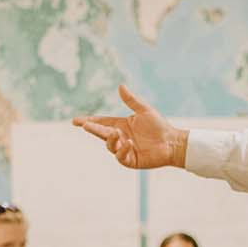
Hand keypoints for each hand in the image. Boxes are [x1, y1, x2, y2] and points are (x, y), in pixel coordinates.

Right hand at [72, 85, 186, 169]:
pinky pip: (121, 156)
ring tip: (116, 133)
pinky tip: (129, 143)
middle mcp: (120, 138)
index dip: (89, 121)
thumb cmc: (159, 126)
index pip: (101, 123)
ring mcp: (124, 150)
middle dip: (93, 129)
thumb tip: (120, 86)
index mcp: (120, 125)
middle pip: (102, 134)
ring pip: (110, 146)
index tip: (75, 120)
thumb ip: (131, 100)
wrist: (171, 142)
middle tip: (85, 125)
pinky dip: (123, 150)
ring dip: (111, 139)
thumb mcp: (144, 110)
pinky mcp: (130, 160)